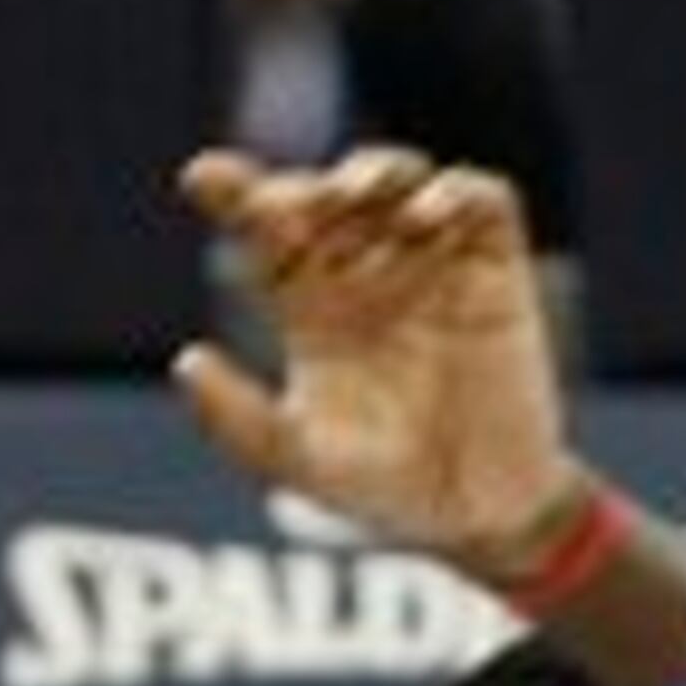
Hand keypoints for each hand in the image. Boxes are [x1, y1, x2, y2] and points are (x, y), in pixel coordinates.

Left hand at [169, 142, 582, 582]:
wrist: (483, 516)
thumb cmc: (387, 491)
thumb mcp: (301, 465)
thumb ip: (242, 424)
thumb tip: (187, 362)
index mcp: (308, 304)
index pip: (265, 227)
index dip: (232, 190)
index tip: (203, 177)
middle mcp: (367, 271)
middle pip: (326, 192)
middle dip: (300, 186)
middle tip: (281, 209)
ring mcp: (434, 265)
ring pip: (400, 178)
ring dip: (373, 170)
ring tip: (350, 196)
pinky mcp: (498, 272)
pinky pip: (484, 202)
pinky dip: (455, 192)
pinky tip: (422, 217)